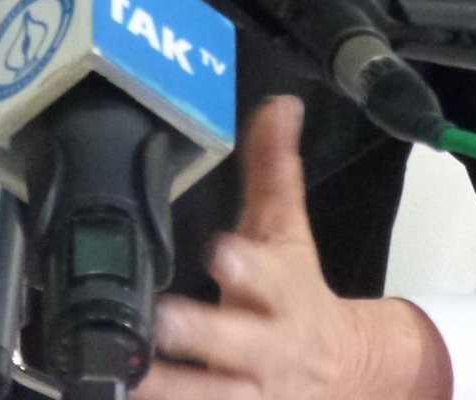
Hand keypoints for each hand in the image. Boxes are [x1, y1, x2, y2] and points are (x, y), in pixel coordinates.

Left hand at [136, 95, 451, 399]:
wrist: (346, 370)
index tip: (221, 251)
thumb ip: (274, 169)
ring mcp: (253, 391)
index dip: (246, 265)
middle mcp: (269, 345)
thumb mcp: (288, 231)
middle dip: (202, 332)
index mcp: (283, 290)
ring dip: (174, 389)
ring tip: (130, 379)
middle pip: (236, 341)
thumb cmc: (297, 291)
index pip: (268, 274)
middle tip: (163, 319)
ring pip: (213, 395)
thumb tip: (280, 105)